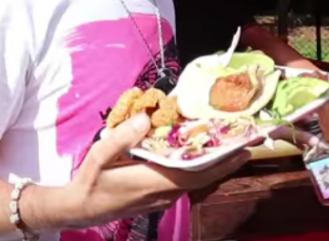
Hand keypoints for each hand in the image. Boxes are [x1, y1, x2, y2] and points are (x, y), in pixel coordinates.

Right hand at [58, 114, 250, 228]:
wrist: (80, 210)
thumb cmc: (89, 183)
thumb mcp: (99, 156)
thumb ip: (122, 137)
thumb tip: (146, 119)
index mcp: (152, 182)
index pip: (195, 172)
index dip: (221, 162)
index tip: (242, 149)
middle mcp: (163, 193)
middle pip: (203, 177)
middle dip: (226, 162)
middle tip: (247, 143)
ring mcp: (162, 198)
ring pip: (196, 181)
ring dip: (215, 165)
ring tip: (230, 146)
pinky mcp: (158, 198)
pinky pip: (186, 182)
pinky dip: (199, 169)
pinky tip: (201, 156)